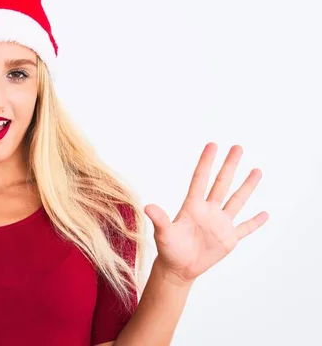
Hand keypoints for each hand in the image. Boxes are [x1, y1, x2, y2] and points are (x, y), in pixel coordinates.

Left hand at [144, 143, 268, 284]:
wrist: (178, 269)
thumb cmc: (168, 250)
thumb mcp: (164, 234)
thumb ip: (160, 220)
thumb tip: (148, 207)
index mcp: (193, 207)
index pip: (201, 179)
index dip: (206, 162)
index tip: (212, 145)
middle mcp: (208, 211)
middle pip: (222, 184)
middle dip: (230, 165)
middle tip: (238, 147)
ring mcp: (220, 224)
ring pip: (236, 201)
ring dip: (247, 186)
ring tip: (257, 171)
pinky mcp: (229, 239)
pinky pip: (245, 228)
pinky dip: (255, 222)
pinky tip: (265, 214)